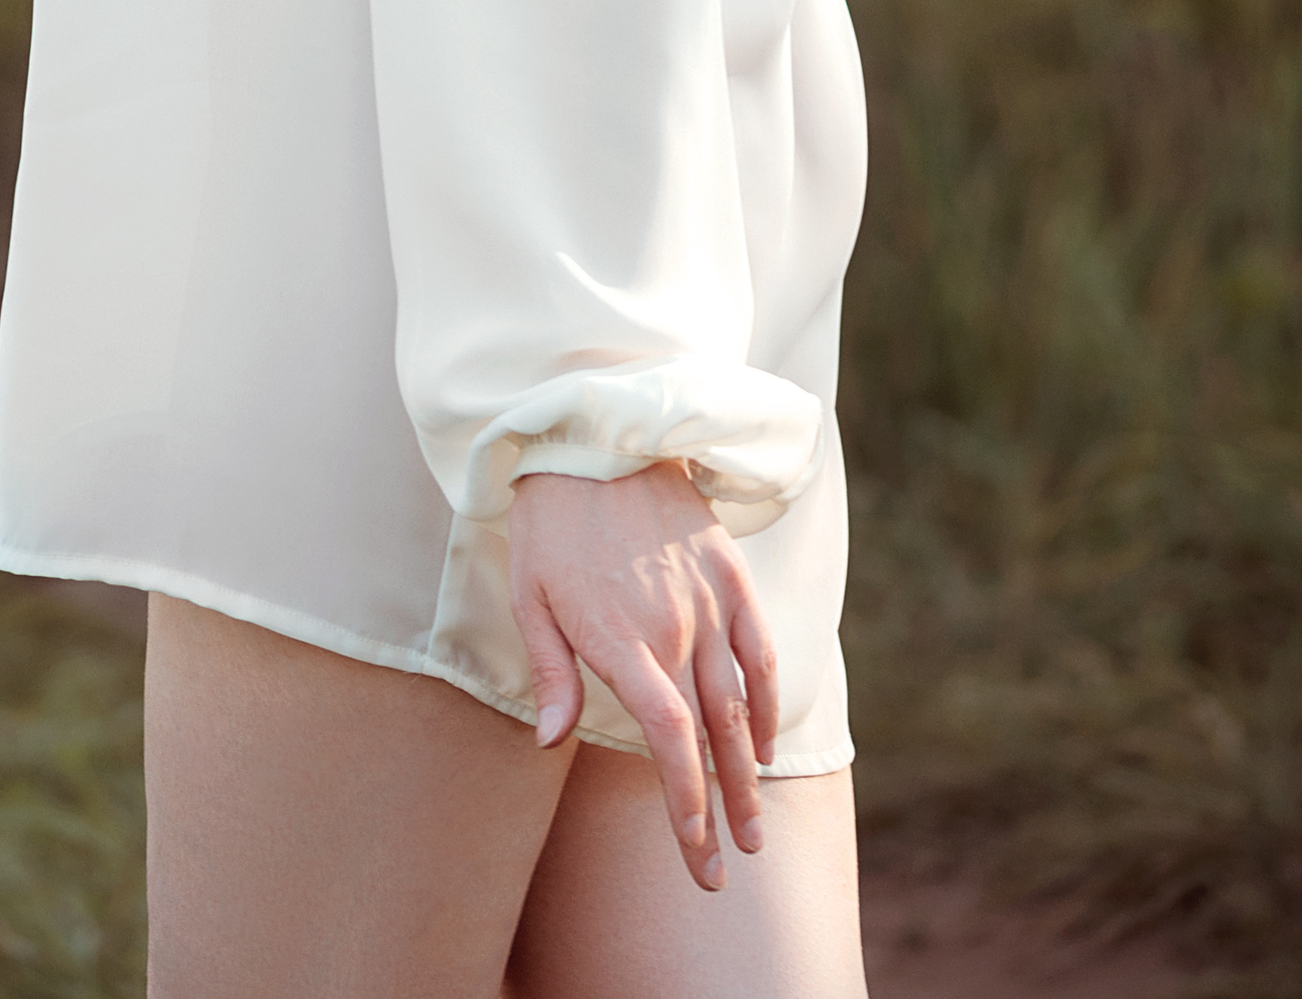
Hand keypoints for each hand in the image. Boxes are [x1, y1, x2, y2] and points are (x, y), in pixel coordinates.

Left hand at [507, 458, 778, 892]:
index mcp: (623, 641)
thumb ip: (552, 673)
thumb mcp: (530, 598)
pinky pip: (761, 648)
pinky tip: (769, 741)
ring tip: (756, 822)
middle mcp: (675, 627)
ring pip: (743, 703)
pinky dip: (771, 699)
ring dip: (753, 770)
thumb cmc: (549, 523)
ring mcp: (709, 599)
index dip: (688, 807)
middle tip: (731, 864)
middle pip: (713, 737)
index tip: (698, 858)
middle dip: (725, 809)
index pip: (671, 743)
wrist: (592, 436)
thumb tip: (552, 745)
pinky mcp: (729, 572)